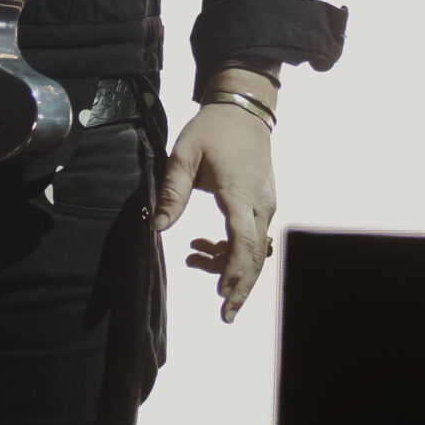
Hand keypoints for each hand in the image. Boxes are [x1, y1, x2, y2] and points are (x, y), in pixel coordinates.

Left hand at [154, 72, 278, 322]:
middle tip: (224, 314)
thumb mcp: (184, 155)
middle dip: (241, 287)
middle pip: (257, 256)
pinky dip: (233, 249)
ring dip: (228, 264)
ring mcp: (266, 203)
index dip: (234, 271)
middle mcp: (260, 203)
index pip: (244, 242)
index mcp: (239, 194)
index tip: (222, 293)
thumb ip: (172, 193)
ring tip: (193, 259)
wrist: (244, 109)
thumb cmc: (212, 130)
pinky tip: (205, 246)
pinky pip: (254, 236)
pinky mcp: (264, 202)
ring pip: (256, 249)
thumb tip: (158, 227)